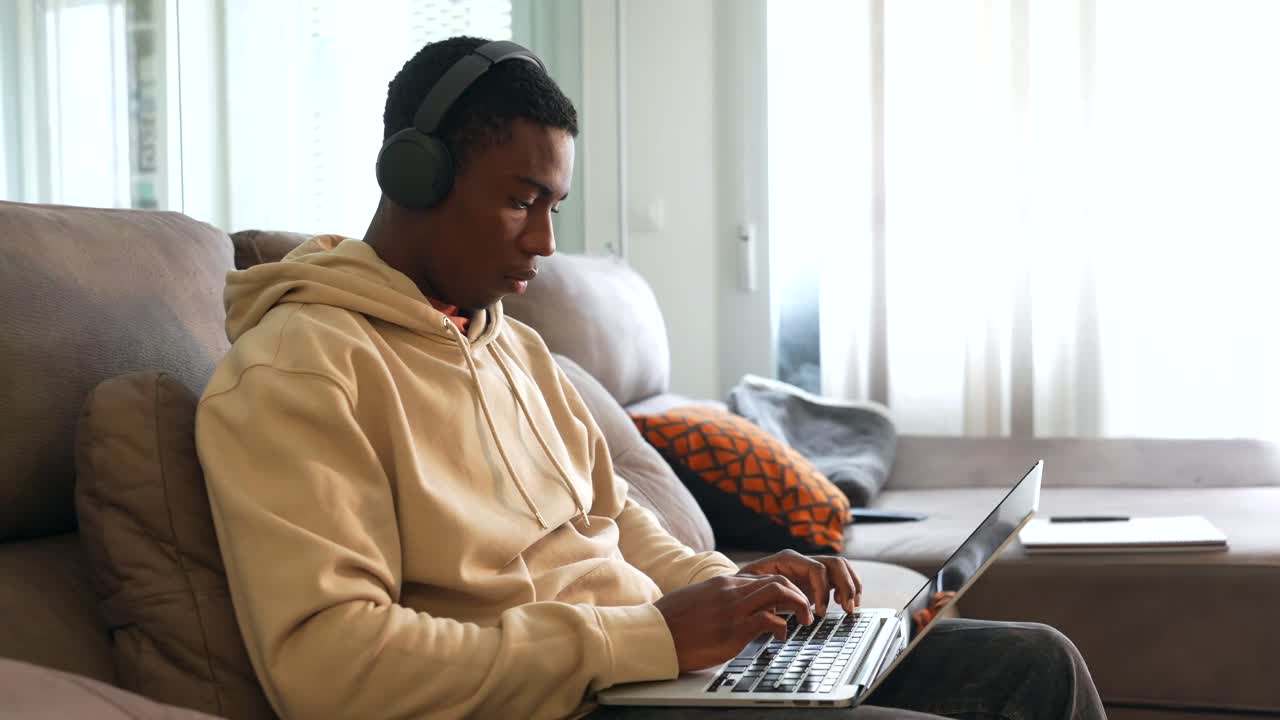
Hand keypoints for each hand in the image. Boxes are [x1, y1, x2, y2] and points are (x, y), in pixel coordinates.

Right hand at [654, 574, 813, 672]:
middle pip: (777, 581)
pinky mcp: (734, 629)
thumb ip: (715, 599)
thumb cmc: (670, 621)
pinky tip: (780, 636)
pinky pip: (770, 620)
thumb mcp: (695, 600)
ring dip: (798, 605)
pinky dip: (782, 627)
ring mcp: (734, 609)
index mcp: (722, 583)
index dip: (781, 590)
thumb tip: (724, 609)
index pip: (762, 578)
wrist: (655, 634)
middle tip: (805, 610)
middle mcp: (731, 591)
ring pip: (779, 593)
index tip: (789, 603)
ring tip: (804, 620)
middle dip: (797, 594)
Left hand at [736, 549, 863, 615]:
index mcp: (787, 559)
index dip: (822, 590)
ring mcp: (810, 569)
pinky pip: (840, 578)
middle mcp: (802, 561)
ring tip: (850, 608)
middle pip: (835, 563)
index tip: (819, 613)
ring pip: (841, 568)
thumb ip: (765, 597)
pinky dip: (848, 589)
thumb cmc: (743, 590)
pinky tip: (844, 606)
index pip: (816, 568)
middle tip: (846, 609)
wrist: (740, 590)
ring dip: (851, 586)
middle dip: (845, 586)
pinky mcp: (816, 580)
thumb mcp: (750, 591)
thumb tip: (783, 612)